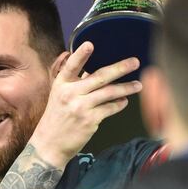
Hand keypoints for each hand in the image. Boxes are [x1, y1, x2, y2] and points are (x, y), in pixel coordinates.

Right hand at [28, 42, 141, 165]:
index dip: (80, 55)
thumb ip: (73, 81)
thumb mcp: (59, 95)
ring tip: (138, 85)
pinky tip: (124, 101)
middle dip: (119, 68)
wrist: (49, 144)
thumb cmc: (57, 117)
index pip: (71, 66)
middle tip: (134, 61)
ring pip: (109, 93)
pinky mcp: (90, 120)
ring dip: (126, 88)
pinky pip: (110, 108)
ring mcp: (80, 107)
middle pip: (99, 77)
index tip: (90, 44)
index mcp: (61, 84)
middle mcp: (70, 94)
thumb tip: (92, 68)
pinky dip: (119, 104)